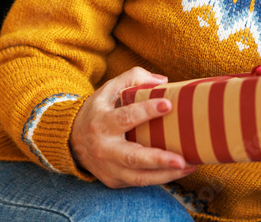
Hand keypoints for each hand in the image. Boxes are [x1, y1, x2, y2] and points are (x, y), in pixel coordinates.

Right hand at [70, 66, 195, 187]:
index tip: (168, 104)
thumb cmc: (98, 111)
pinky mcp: (114, 181)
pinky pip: (139, 182)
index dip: (146, 111)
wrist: (71, 140)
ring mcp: (108, 168)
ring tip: (190, 166)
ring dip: (166, 174)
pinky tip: (178, 171)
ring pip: (138, 177)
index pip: (125, 117)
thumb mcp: (109, 89)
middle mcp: (104, 148)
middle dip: (158, 159)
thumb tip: (163, 81)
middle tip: (182, 159)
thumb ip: (134, 78)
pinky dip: (159, 178)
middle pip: (132, 157)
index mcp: (102, 122)